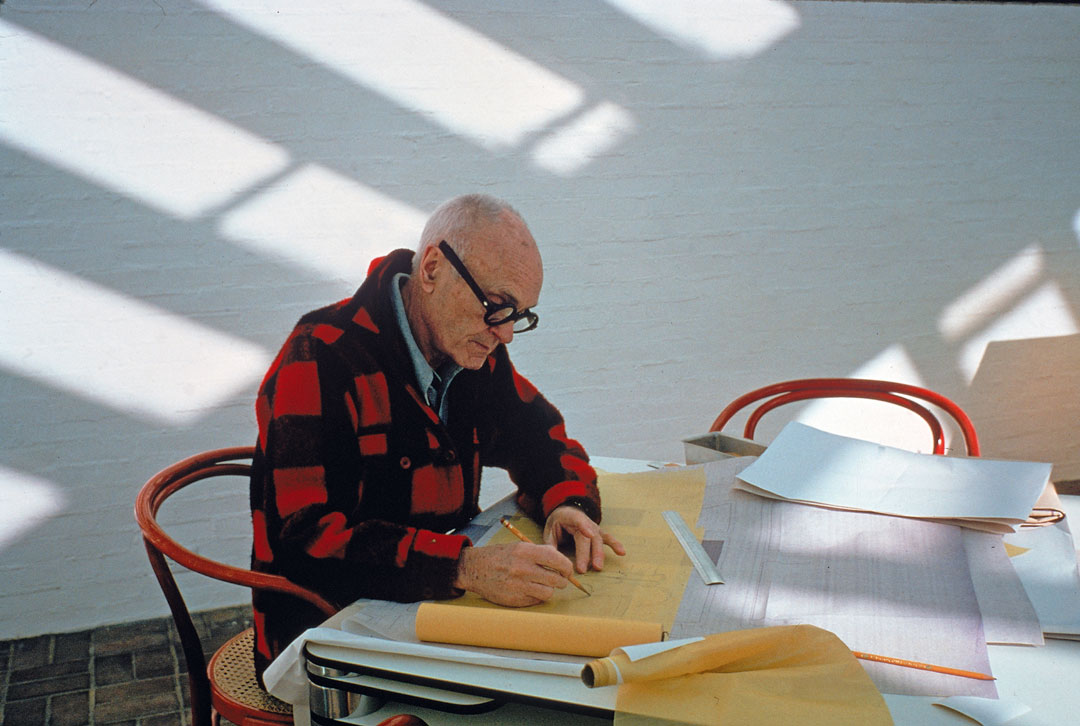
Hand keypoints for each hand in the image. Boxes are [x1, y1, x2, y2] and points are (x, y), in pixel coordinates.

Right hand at [452, 542, 573, 606]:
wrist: (474, 568)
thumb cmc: (499, 556)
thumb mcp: (519, 546)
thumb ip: (540, 552)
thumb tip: (561, 561)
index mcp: (525, 552)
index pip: (557, 560)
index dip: (566, 567)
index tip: (567, 570)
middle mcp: (522, 569)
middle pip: (556, 580)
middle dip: (562, 580)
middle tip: (559, 579)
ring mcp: (518, 586)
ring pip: (548, 593)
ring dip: (549, 589)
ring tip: (543, 585)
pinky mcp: (514, 599)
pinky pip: (536, 600)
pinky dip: (537, 596)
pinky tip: (530, 589)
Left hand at [544, 505, 625, 573]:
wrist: (567, 511)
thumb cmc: (558, 521)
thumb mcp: (550, 528)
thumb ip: (551, 543)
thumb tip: (552, 559)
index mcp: (572, 517)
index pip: (579, 521)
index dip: (584, 527)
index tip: (589, 534)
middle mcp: (586, 522)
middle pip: (588, 538)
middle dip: (587, 554)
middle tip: (583, 569)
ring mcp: (594, 528)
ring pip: (598, 540)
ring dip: (599, 554)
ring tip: (598, 567)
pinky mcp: (599, 534)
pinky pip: (608, 539)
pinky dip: (615, 545)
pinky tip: (622, 553)